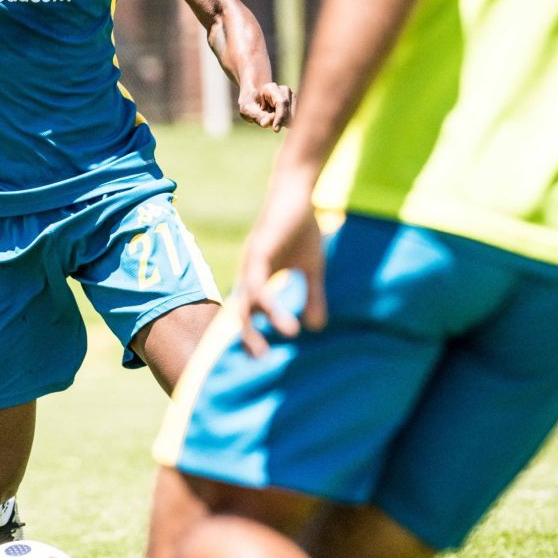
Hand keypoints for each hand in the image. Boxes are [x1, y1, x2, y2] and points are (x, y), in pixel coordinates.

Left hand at [233, 176, 326, 356]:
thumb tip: (316, 328)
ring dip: (261, 326)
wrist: (297, 192)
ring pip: (249, 302)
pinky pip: (260, 285)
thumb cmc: (301, 228)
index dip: (251, 336)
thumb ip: (313, 296)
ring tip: (276, 347)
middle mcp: (249, 274)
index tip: (260, 361)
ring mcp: (251, 263)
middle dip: (247, 339)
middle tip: (259, 364)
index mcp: (258, 278)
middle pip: (240, 313)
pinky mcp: (259, 253)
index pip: (249, 313)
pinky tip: (284, 322)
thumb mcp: (312, 268)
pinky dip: (270, 305)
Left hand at [238, 80, 294, 131]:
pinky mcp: (296, 104)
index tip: (275, 130)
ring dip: (285, 122)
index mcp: (270, 88)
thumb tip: (266, 124)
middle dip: (282, 121)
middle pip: (290, 110)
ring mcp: (292, 96)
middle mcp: (284, 90)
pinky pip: (296, 118)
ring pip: (295, 115)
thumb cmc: (249, 105)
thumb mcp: (247, 111)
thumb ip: (257, 116)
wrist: (254, 101)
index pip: (281, 102)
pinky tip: (278, 120)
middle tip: (271, 126)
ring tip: (273, 120)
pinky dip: (288, 122)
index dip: (280, 117)